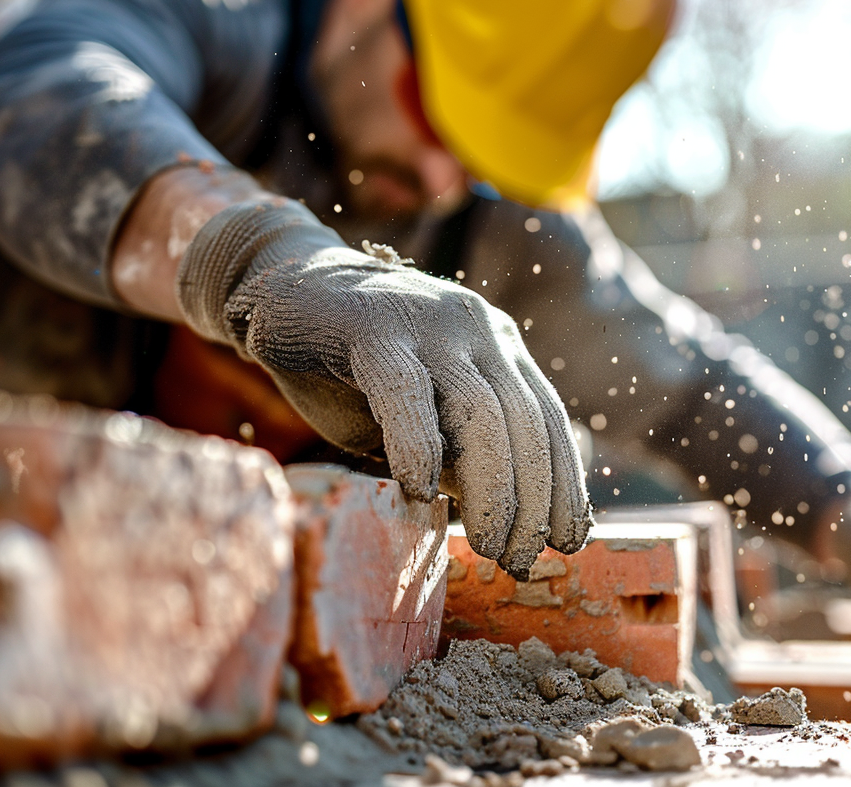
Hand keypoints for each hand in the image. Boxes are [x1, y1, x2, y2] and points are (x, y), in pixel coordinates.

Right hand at [177, 199, 590, 577]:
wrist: (282, 291)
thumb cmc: (353, 368)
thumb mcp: (421, 415)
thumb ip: (462, 450)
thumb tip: (509, 516)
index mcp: (497, 346)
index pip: (547, 420)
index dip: (565, 485)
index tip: (569, 540)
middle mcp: (477, 327)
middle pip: (524, 421)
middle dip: (533, 499)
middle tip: (521, 559)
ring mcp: (428, 322)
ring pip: (481, 411)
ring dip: (493, 487)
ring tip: (489, 544)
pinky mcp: (372, 326)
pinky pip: (406, 391)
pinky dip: (418, 445)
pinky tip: (418, 491)